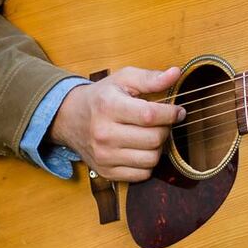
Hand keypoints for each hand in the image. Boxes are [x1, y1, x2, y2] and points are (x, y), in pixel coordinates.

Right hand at [50, 67, 183, 182]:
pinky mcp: (106, 171)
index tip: (178, 111)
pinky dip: (147, 163)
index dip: (170, 113)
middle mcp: (104, 133)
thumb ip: (150, 78)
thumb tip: (175, 73)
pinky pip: (142, 174)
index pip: (149, 115)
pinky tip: (141, 149)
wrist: (69, 119)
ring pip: (151, 159)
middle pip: (153, 139)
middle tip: (162, 122)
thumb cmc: (100, 98)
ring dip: (158, 147)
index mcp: (108, 107)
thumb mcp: (122, 80)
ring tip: (150, 135)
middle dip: (165, 129)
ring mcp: (104, 155)